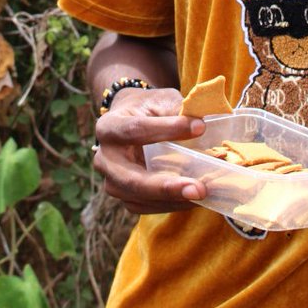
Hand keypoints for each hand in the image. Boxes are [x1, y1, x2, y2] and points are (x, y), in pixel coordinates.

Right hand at [93, 87, 206, 213]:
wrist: (131, 120)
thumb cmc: (148, 108)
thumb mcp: (160, 101)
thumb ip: (177, 111)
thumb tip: (202, 125)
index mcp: (109, 127)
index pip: (135, 130)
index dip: (167, 129)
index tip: (199, 127)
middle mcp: (104, 158)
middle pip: (131, 179)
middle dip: (166, 186)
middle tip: (198, 189)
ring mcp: (112, 181)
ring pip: (139, 198)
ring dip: (173, 199)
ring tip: (203, 193)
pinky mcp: (125, 197)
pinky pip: (146, 207)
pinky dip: (171, 204)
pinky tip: (193, 198)